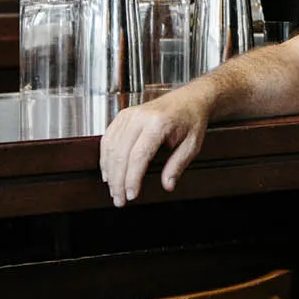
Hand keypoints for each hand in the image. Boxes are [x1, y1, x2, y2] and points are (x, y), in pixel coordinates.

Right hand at [99, 83, 213, 205]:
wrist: (189, 99)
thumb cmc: (191, 119)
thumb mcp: (192, 145)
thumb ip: (178, 165)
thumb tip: (168, 185)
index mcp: (158, 123)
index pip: (138, 155)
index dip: (132, 178)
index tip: (131, 195)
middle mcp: (140, 117)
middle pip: (121, 153)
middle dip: (118, 181)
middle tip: (120, 200)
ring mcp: (129, 115)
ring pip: (110, 147)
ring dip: (109, 172)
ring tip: (114, 191)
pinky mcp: (123, 116)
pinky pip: (108, 139)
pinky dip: (105, 158)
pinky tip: (108, 173)